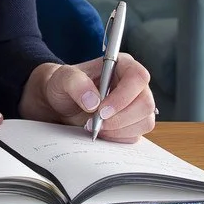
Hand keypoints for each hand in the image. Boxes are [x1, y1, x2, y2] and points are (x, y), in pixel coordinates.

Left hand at [20, 54, 156, 142]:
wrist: (58, 103)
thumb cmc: (63, 85)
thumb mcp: (62, 78)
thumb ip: (75, 82)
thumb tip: (94, 101)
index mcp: (122, 65)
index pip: (138, 77)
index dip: (123, 96)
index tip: (101, 110)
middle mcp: (134, 85)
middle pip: (145, 104)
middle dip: (120, 118)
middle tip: (95, 123)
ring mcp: (136, 105)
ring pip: (144, 122)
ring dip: (119, 130)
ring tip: (95, 127)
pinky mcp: (132, 123)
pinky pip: (136, 135)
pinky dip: (118, 138)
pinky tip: (101, 132)